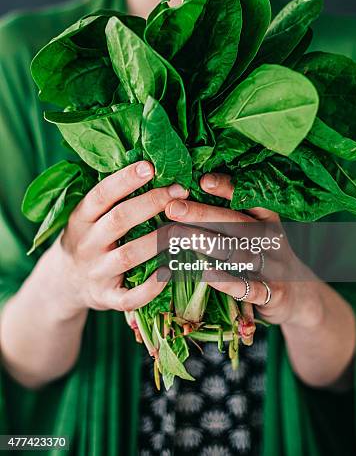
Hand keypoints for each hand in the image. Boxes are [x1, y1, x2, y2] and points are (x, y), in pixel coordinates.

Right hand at [54, 160, 188, 314]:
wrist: (65, 283)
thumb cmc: (89, 238)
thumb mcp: (89, 216)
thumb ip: (112, 197)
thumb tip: (151, 162)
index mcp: (81, 219)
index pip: (101, 195)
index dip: (125, 179)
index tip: (150, 166)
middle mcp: (87, 244)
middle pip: (119, 220)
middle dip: (151, 203)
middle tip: (179, 190)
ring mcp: (96, 273)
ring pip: (129, 256)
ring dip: (159, 240)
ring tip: (185, 228)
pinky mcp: (107, 299)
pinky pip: (129, 297)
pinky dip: (150, 288)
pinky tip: (169, 272)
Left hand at [164, 172, 322, 328]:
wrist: (302, 297)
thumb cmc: (266, 258)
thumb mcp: (258, 235)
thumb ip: (231, 220)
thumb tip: (187, 199)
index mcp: (268, 221)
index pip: (248, 199)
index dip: (227, 188)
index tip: (202, 180)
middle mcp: (271, 239)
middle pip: (236, 223)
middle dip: (203, 214)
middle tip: (173, 208)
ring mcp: (273, 267)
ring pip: (237, 252)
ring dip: (205, 244)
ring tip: (177, 236)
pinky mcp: (272, 293)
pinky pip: (248, 287)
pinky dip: (227, 282)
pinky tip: (206, 275)